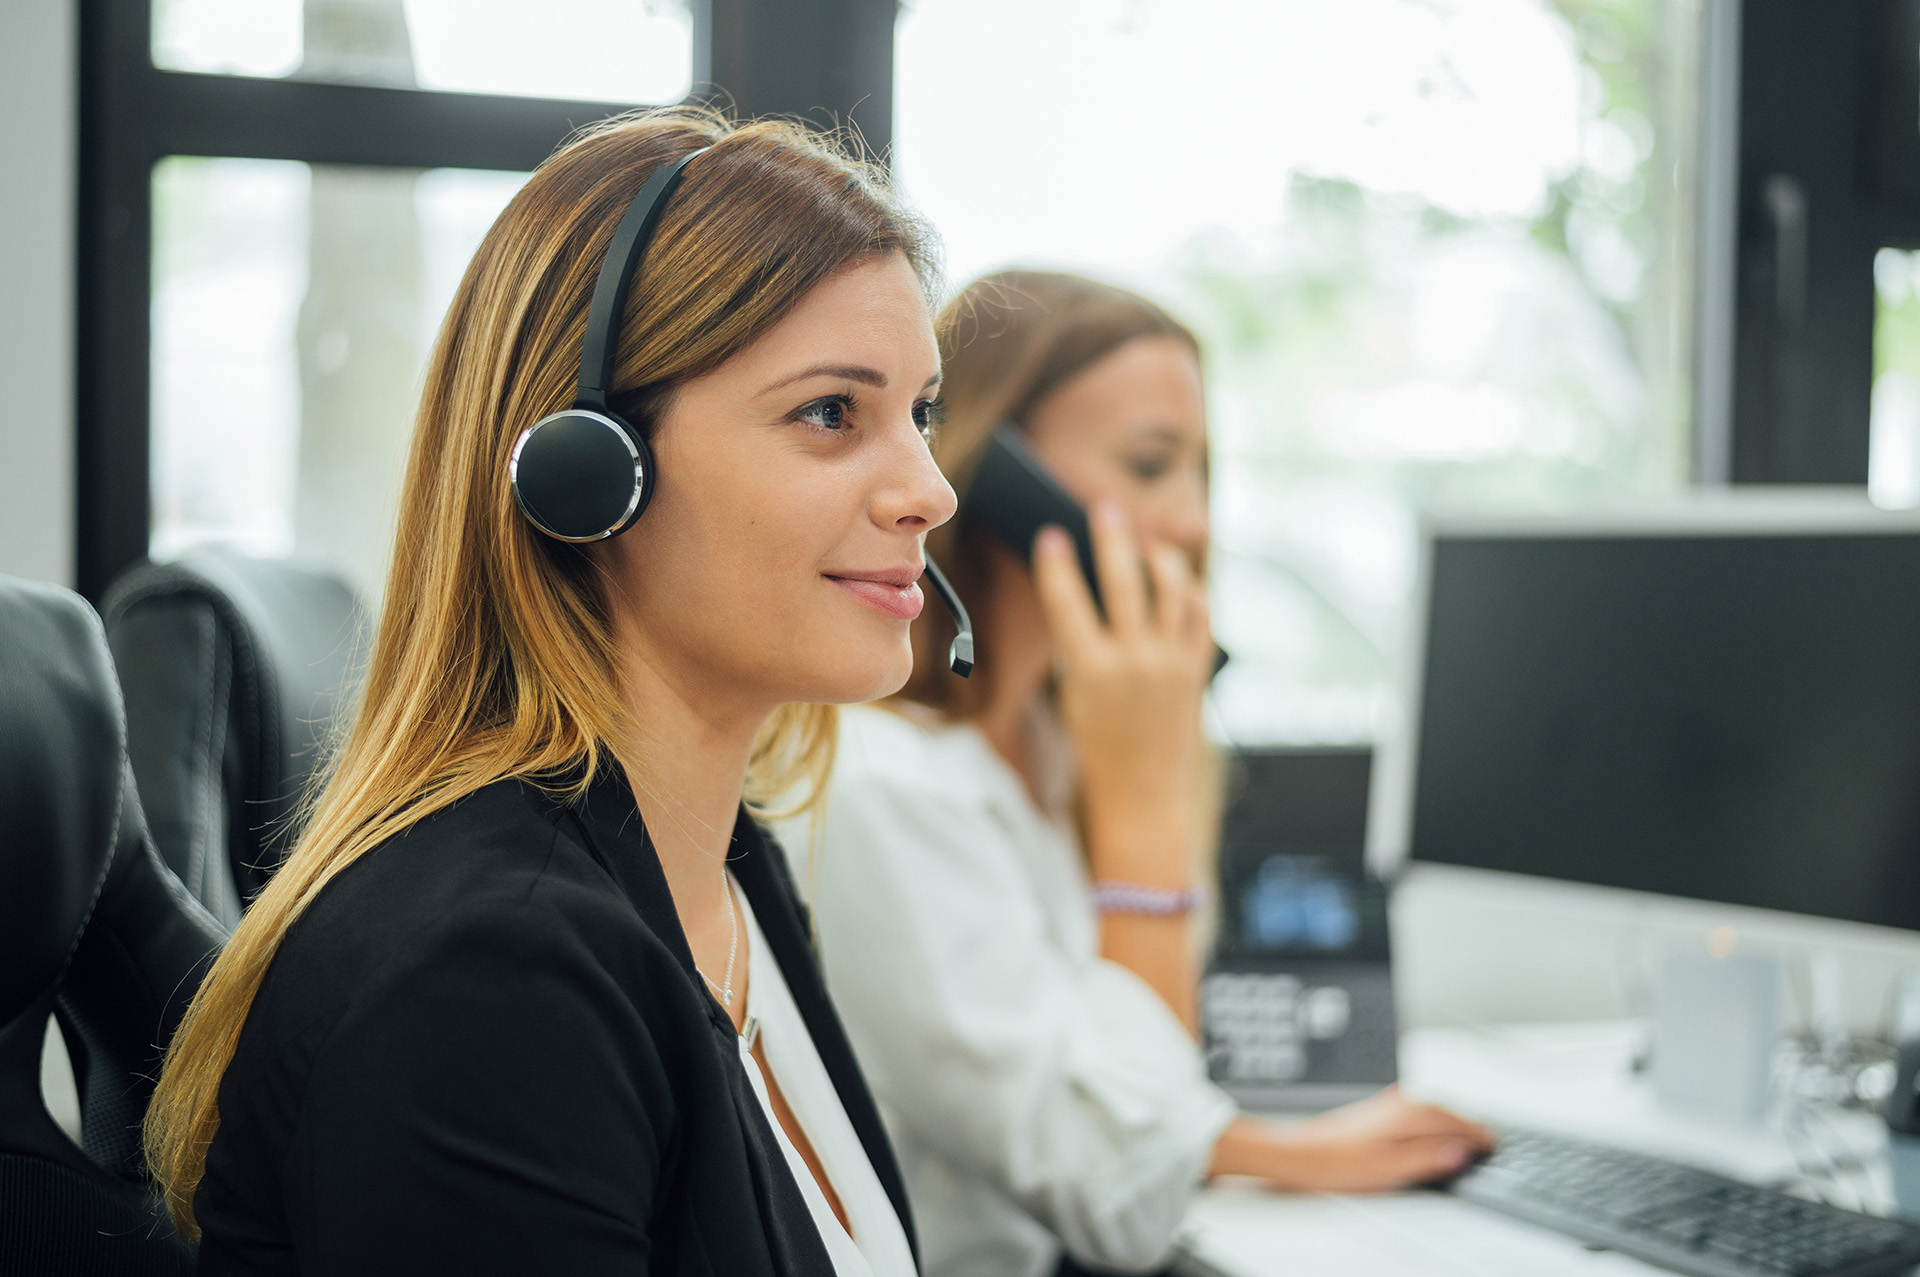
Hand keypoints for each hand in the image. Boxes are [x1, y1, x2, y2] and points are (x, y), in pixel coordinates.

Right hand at [1031, 503, 1213, 883]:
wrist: (1143, 793)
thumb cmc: (1097, 746)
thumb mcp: (1074, 695)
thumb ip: (1079, 644)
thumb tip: (1080, 591)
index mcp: (1092, 672)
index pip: (1068, 603)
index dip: (1056, 564)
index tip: (1050, 535)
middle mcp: (1135, 663)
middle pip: (1124, 582)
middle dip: (1111, 539)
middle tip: (1103, 510)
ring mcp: (1172, 664)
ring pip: (1171, 590)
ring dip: (1158, 558)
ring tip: (1145, 541)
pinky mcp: (1197, 669)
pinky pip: (1199, 615)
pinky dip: (1188, 589)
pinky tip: (1176, 577)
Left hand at [1211, 1087, 1494, 1192]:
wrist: (1301, 1152)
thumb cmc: (1340, 1162)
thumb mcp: (1392, 1168)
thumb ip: (1429, 1157)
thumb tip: (1461, 1150)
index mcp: (1410, 1113)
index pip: (1458, 1121)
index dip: (1480, 1136)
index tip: (1495, 1146)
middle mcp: (1403, 1101)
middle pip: (1449, 1112)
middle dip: (1469, 1126)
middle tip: (1489, 1144)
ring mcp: (1390, 1103)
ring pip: (1434, 1110)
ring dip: (1452, 1123)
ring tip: (1468, 1140)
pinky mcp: (1380, 1110)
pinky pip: (1419, 1112)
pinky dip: (1434, 1122)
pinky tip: (1433, 1134)